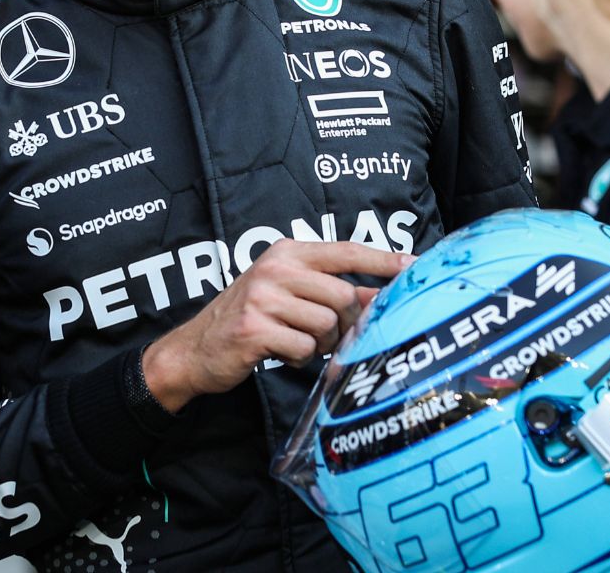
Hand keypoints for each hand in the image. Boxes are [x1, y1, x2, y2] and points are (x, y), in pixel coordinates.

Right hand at [141, 240, 411, 411]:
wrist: (195, 349)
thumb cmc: (250, 318)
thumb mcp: (289, 294)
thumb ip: (331, 290)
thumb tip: (379, 295)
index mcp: (287, 252)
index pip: (346, 251)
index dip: (383, 259)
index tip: (414, 265)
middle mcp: (275, 268)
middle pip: (343, 296)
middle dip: (343, 323)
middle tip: (323, 334)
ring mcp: (263, 297)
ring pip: (326, 324)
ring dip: (319, 343)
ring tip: (295, 341)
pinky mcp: (255, 329)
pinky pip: (304, 349)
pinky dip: (299, 358)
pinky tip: (280, 353)